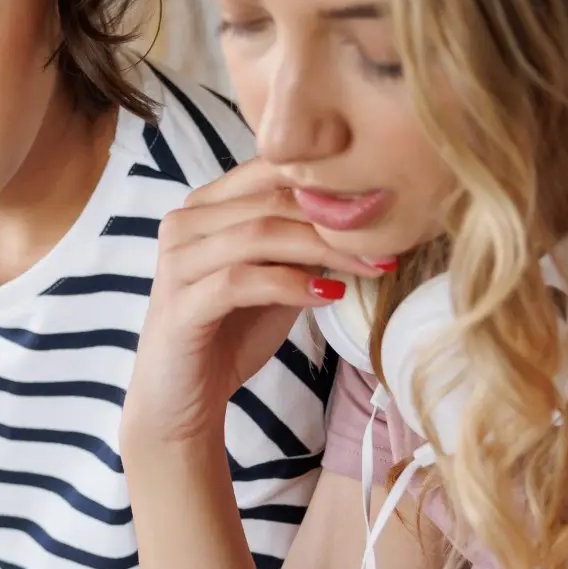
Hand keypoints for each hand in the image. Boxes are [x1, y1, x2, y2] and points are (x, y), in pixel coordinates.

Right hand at [124, 159, 388, 448]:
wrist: (184, 400)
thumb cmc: (230, 334)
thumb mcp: (276, 276)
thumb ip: (303, 241)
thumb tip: (364, 212)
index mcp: (205, 206)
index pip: (270, 167)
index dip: (330, 176)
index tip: (387, 199)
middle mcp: (183, 224)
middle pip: (270, 199)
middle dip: (337, 216)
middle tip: (391, 235)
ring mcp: (175, 263)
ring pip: (258, 234)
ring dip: (323, 249)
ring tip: (371, 266)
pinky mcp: (177, 305)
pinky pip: (240, 281)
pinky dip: (290, 285)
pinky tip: (328, 295)